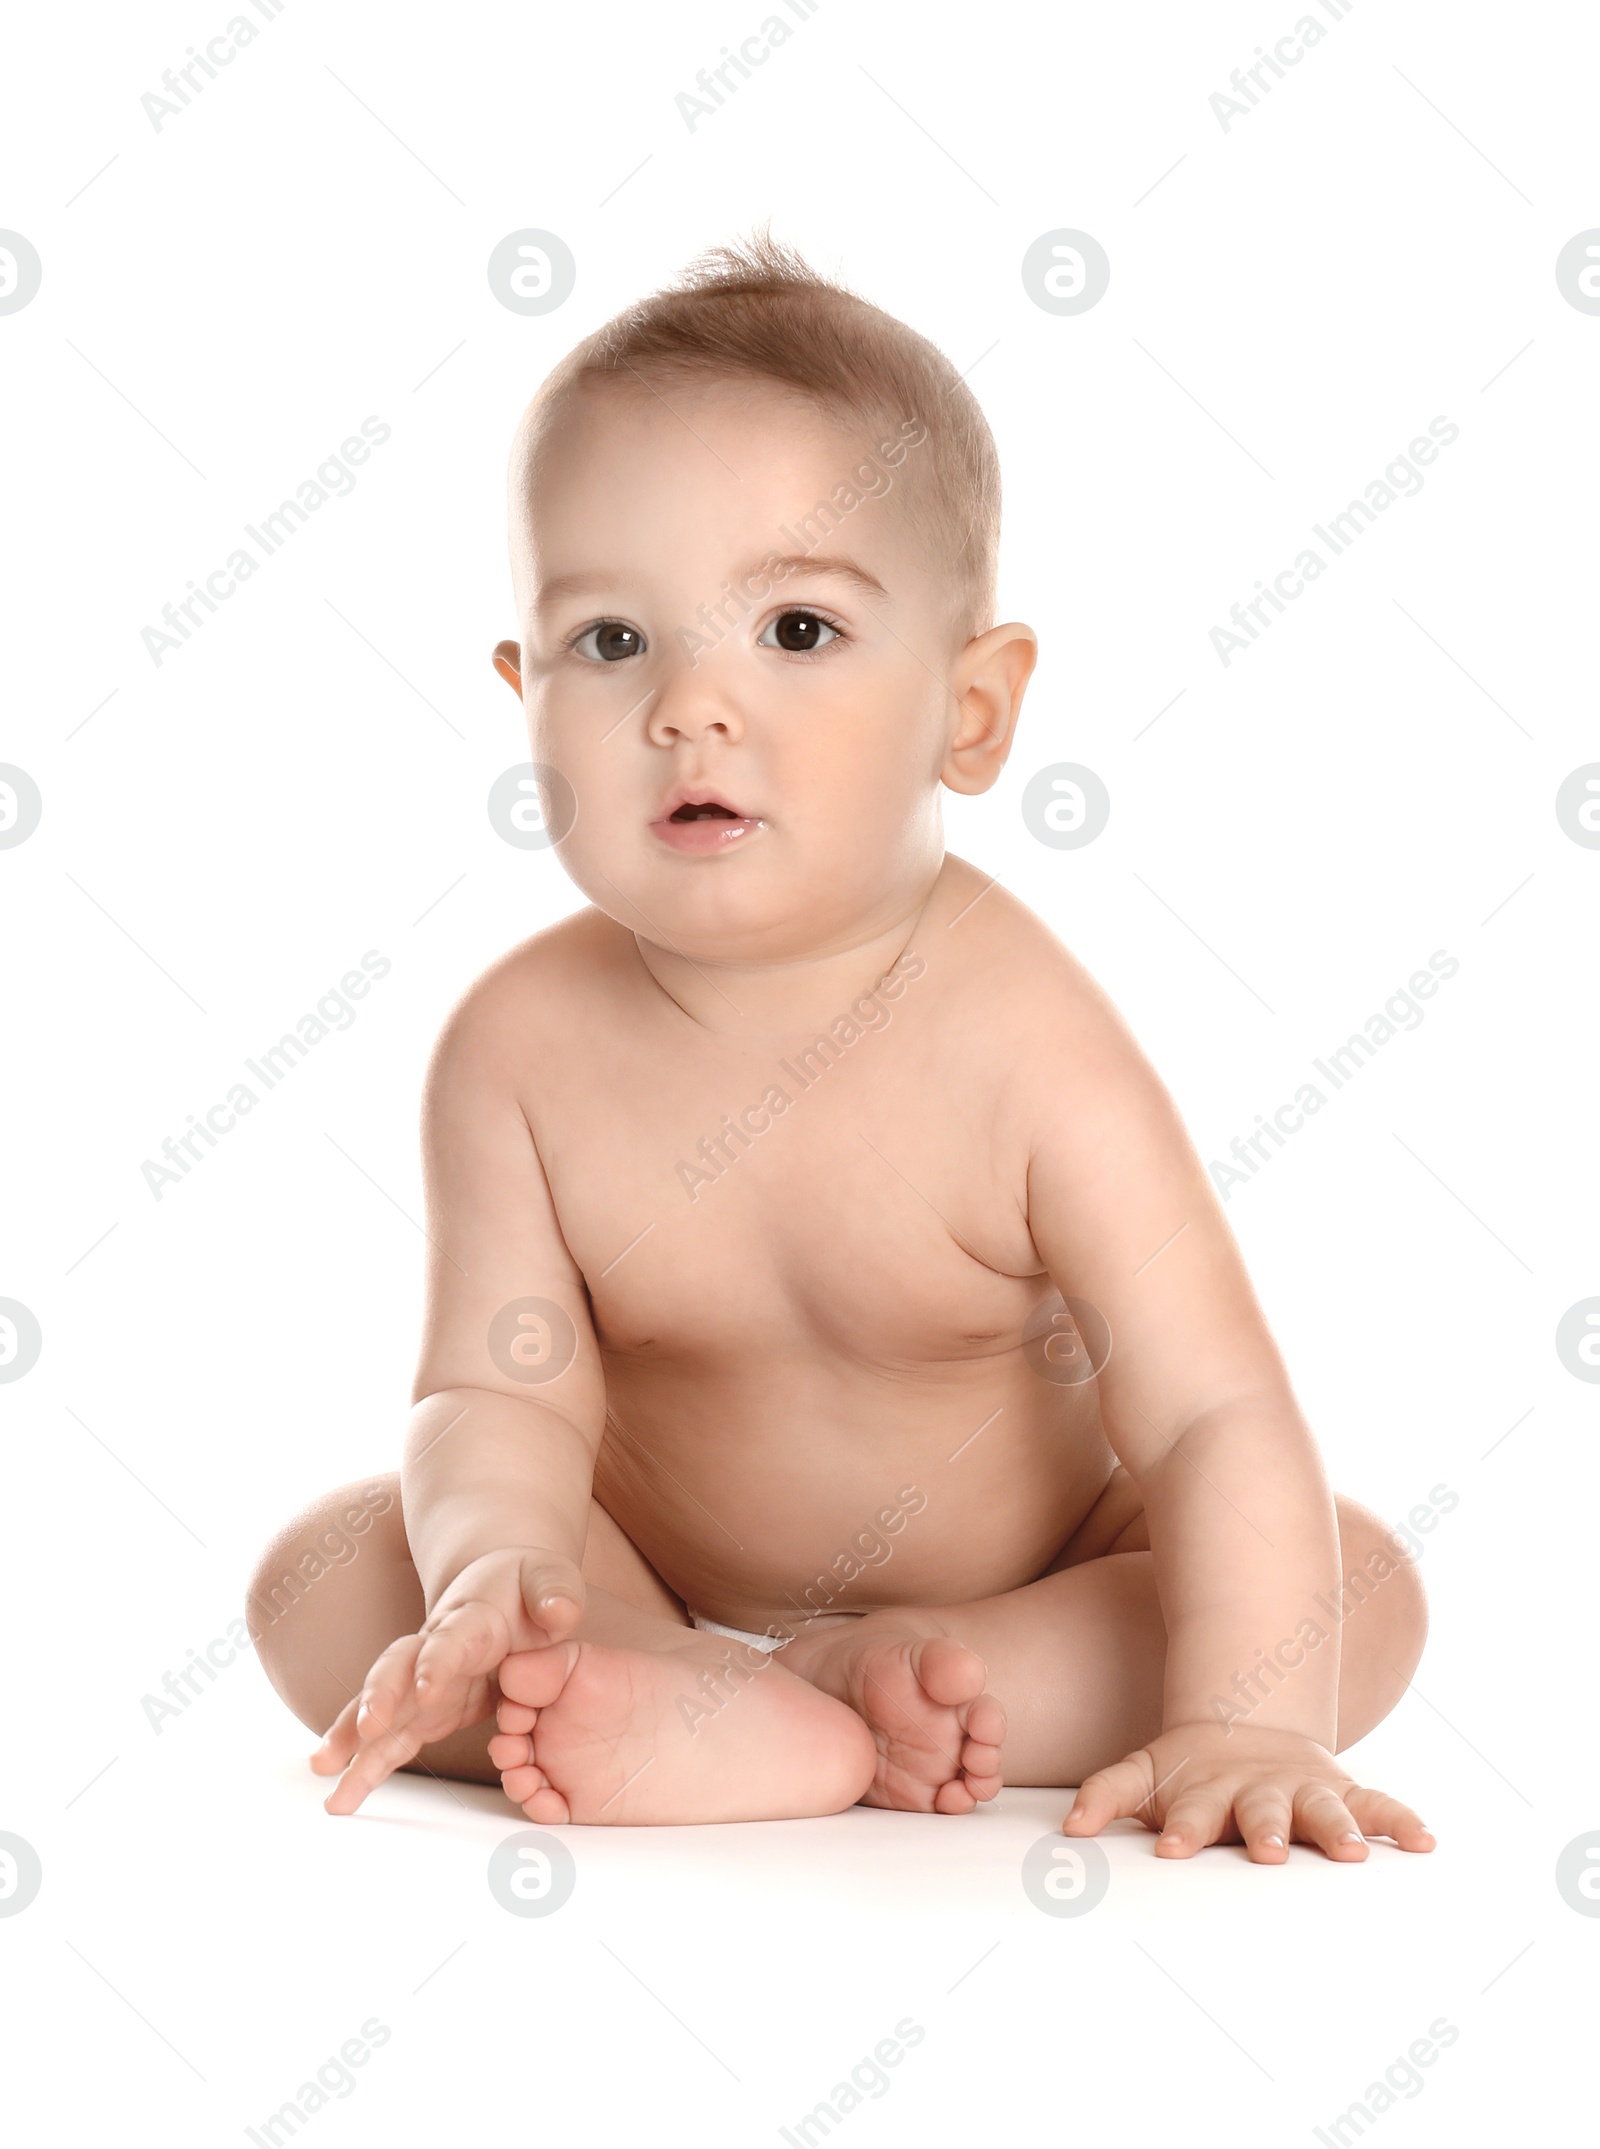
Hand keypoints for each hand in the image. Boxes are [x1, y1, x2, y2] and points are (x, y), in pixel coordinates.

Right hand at [311, 1545, 583, 1814]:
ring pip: (380, 1707)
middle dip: (379, 1698)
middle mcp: (433, 1648)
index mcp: (469, 1619)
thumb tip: (560, 1610)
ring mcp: (423, 1680)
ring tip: (324, 1771)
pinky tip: (341, 1793)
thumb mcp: (550, 1580)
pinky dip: (366, 1763)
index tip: (427, 1690)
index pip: (448, 1641)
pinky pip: (391, 1738)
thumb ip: (555, 1593)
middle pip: (396, 1669)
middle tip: (365, 1730)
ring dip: (352, 1737)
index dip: (436, 1663)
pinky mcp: (424, 1708)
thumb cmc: (528, 1585)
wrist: (503, 1585)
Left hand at [1061, 1722, 1435, 1862]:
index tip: (1171, 1850)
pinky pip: (1378, 1805)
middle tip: (1267, 1852)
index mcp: (1210, 1792)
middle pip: (1262, 1812)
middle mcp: (1260, 1791)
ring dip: (1338, 1831)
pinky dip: (1401, 1821)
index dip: (1183, 1831)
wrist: (1245, 1721)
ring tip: (1356, 1855)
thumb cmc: (1189, 1769)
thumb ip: (1107, 1793)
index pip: (1194, 1814)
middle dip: (1265, 1832)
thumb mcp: (1144, 1771)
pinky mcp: (1341, 1789)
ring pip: (1325, 1810)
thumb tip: (1068, 1829)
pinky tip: (1426, 1842)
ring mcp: (1304, 1789)